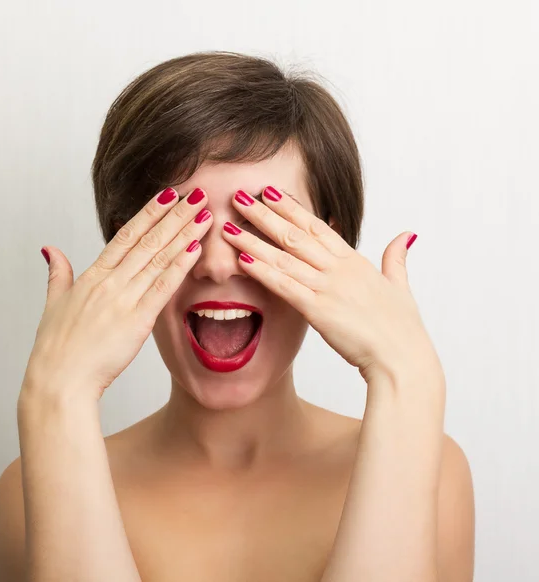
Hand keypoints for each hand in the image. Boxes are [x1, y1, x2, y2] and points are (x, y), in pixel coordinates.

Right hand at [21, 188, 212, 403]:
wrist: (60, 380)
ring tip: (204, 214)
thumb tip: (50, 249)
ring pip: (158, 258)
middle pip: (148, 240)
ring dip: (183, 233)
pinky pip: (162, 287)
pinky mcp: (137, 320)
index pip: (126, 235)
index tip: (168, 194)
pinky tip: (195, 248)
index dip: (149, 213)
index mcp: (93, 275)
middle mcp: (110, 282)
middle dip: (175, 215)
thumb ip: (58, 272)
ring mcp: (123, 299)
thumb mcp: (54, 302)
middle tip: (197, 194)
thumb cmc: (57, 346)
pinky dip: (180, 266)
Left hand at [221, 186, 441, 382]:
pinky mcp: (318, 310)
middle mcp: (338, 269)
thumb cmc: (401, 326)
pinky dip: (262, 271)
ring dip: (253, 240)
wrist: (401, 357)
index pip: (317, 226)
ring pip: (283, 257)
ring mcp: (327, 288)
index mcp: (354, 261)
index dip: (291, 208)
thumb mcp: (399, 285)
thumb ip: (396, 257)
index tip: (270, 193)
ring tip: (229, 226)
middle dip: (264, 214)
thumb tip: (405, 235)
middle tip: (239, 196)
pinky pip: (284, 286)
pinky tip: (242, 260)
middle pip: (294, 234)